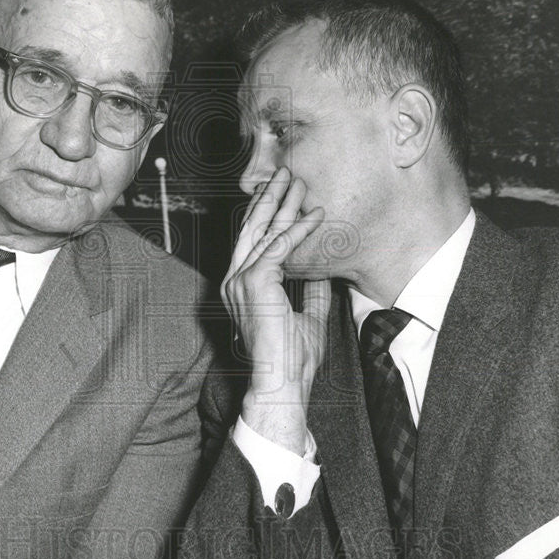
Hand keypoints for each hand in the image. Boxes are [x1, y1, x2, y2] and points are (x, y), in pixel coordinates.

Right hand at [221, 167, 330, 454]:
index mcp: (240, 287)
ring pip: (264, 232)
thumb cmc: (292, 360)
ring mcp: (240, 280)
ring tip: (298, 182)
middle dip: (270, 199)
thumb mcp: (308, 317)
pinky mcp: (255, 283)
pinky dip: (299, 230)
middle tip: (285, 174)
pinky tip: (315, 215)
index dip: (266, 214)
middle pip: (252, 229)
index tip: (282, 194)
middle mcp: (234, 280)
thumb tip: (323, 273)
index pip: (251, 241)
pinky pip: (279, 247)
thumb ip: (312, 293)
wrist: (281, 384)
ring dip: (284, 204)